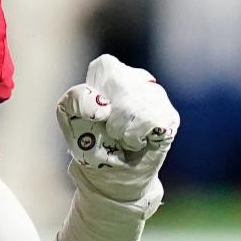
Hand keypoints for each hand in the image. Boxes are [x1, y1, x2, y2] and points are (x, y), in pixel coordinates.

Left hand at [55, 55, 179, 207]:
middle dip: (107, 117)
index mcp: (112, 72)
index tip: (95, 113)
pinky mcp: (169, 116)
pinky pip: (149, 122)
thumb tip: (103, 107)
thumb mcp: (70, 118)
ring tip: (121, 137)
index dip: (97, 93)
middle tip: (109, 130)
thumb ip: (74, 101)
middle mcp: (138, 77)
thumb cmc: (91, 140)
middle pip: (121, 86)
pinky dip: (134, 138)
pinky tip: (136, 141)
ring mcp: (157, 96)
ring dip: (120, 130)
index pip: (105, 67)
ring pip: (135, 106)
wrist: (111, 174)